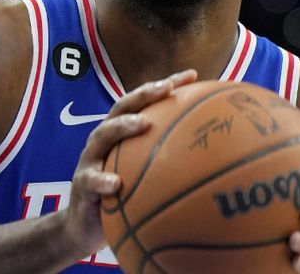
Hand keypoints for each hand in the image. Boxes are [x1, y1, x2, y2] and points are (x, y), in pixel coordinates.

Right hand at [61, 69, 197, 256]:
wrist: (85, 224)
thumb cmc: (122, 195)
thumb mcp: (146, 175)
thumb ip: (171, 162)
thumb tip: (217, 158)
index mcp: (122, 131)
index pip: (144, 101)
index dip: (166, 85)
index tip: (192, 75)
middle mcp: (105, 138)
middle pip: (122, 107)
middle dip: (144, 94)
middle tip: (166, 89)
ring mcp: (91, 158)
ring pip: (103, 135)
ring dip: (122, 127)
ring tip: (142, 124)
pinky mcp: (82, 184)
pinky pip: (91, 180)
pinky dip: (102, 180)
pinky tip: (116, 184)